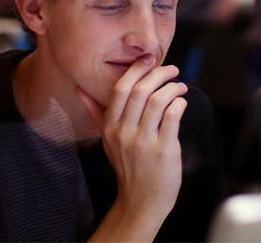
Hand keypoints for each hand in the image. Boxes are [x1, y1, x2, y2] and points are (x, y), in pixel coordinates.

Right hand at [78, 59, 187, 224]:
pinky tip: (181, 103)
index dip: (136, 69)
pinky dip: (179, 104)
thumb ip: (96, 112)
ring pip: (157, 101)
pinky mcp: (163, 150)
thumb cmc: (127, 165)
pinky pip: (172, 117)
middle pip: (140, 90)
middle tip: (172, 70)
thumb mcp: (107, 139)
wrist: (141, 200)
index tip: (150, 59)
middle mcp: (124, 133)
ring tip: (179, 87)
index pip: (120, 89)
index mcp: (110, 127)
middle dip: (158, 73)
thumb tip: (79, 88)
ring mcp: (143, 142)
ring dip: (172, 88)